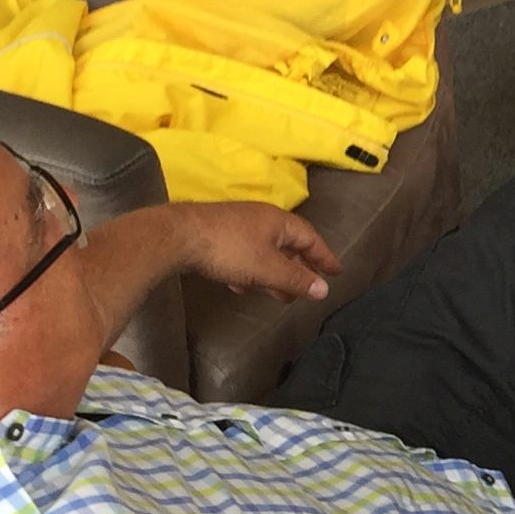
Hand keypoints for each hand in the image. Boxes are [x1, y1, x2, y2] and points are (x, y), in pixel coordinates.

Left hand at [179, 202, 338, 300]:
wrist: (178, 236)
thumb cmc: (229, 249)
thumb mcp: (267, 269)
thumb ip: (296, 280)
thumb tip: (324, 289)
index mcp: (279, 222)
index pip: (311, 238)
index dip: (324, 257)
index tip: (336, 272)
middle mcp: (261, 219)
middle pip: (288, 244)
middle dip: (298, 269)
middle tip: (307, 288)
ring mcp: (238, 226)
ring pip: (265, 251)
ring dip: (273, 273)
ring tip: (277, 294)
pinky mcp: (218, 235)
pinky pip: (244, 254)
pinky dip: (250, 271)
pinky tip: (241, 286)